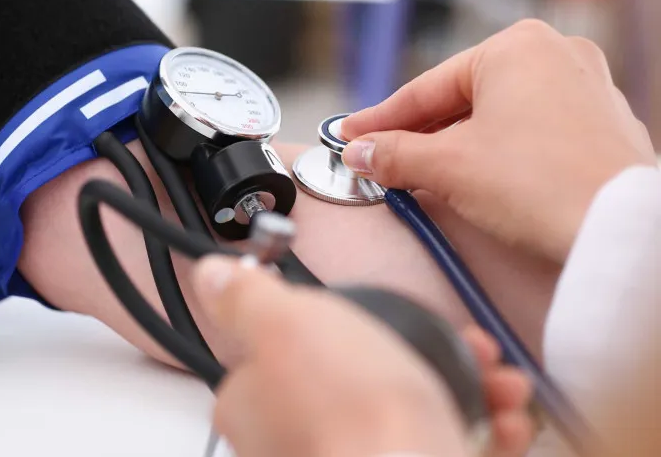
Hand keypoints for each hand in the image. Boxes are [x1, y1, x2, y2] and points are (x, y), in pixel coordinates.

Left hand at [193, 256, 533, 456]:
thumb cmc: (349, 410)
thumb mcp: (287, 324)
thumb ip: (247, 298)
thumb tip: (211, 275)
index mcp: (258, 402)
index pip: (286, 353)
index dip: (344, 324)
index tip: (387, 313)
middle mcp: (297, 442)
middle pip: (363, 378)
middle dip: (422, 352)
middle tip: (462, 343)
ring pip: (410, 412)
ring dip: (465, 386)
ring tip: (497, 380)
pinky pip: (442, 446)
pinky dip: (481, 430)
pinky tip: (506, 422)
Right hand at [340, 20, 656, 262]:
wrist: (617, 231)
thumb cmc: (541, 186)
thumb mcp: (449, 168)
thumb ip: (395, 155)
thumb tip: (359, 153)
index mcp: (515, 47)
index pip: (426, 88)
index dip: (379, 119)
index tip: (350, 136)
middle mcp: (555, 54)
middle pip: (462, 98)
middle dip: (420, 134)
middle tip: (379, 158)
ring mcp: (586, 87)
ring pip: (498, 114)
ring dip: (457, 144)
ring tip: (423, 173)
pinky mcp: (601, 124)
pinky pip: (531, 129)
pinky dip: (498, 150)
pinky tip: (477, 177)